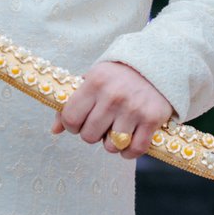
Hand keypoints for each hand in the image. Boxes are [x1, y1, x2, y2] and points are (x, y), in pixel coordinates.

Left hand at [51, 61, 173, 159]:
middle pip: (89, 136)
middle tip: (101, 125)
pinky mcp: (152, 119)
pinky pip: (135, 150)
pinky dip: (129, 152)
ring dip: (112, 143)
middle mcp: (113, 96)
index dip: (72, 126)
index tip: (79, 122)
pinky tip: (129, 141)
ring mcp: (133, 108)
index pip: (70, 118)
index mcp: (95, 82)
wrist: (159, 62)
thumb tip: (55, 130)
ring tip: (117, 129)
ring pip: (111, 146)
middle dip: (92, 134)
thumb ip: (73, 102)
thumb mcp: (94, 78)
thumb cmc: (119, 74)